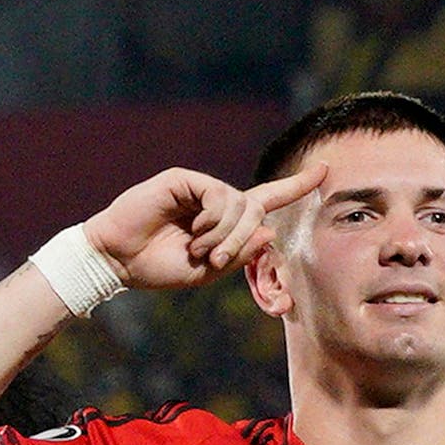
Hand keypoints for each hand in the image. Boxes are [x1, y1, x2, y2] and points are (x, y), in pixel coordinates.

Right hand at [83, 163, 327, 291]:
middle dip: (243, 239)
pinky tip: (193, 231)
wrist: (120, 261)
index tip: (325, 172)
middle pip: (256, 210)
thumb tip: (270, 228)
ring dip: (224, 233)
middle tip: (216, 259)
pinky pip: (217, 194)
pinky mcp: (184, 180)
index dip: (296, 186)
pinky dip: (211, 219)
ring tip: (198, 248)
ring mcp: (200, 187)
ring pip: (238, 204)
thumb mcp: (207, 271)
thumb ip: (241, 253)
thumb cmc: (159, 267)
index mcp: (225, 221)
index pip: (267, 199)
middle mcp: (216, 200)